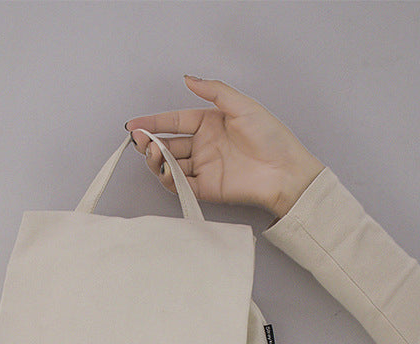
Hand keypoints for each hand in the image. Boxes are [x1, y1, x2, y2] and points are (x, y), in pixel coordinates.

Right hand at [125, 76, 325, 219]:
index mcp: (209, 124)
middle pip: (167, 144)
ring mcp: (204, 168)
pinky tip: (165, 169)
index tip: (134, 125)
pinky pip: (180, 184)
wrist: (285, 171)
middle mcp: (203, 146)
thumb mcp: (242, 105)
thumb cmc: (271, 137)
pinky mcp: (206, 188)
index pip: (174, 121)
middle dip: (149, 143)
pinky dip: (169, 179)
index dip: (153, 122)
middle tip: (139, 141)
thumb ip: (214, 91)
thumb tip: (189, 78)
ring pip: (169, 165)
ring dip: (156, 160)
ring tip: (152, 153)